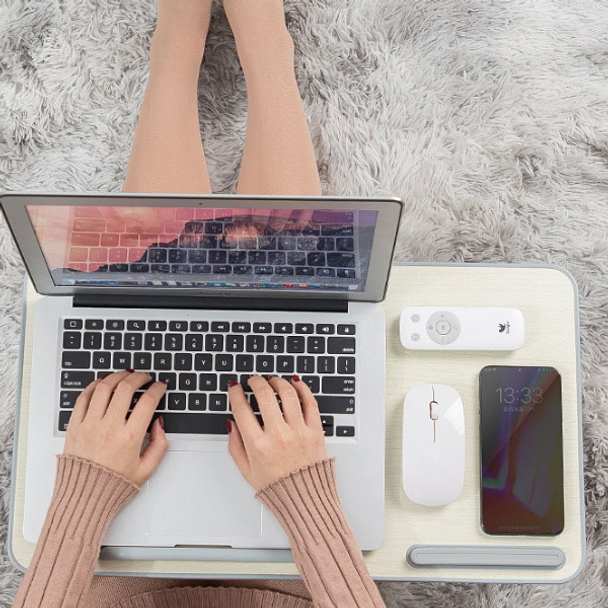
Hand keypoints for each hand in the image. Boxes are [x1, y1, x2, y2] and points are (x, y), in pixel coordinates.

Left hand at [63, 371, 168, 486]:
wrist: (84, 498)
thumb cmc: (113, 486)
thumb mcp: (146, 469)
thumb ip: (159, 445)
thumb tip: (159, 424)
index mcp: (129, 438)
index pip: (147, 401)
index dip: (157, 389)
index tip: (159, 386)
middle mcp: (109, 428)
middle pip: (126, 388)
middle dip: (139, 377)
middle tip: (144, 377)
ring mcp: (90, 425)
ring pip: (104, 388)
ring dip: (117, 376)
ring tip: (125, 375)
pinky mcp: (75, 426)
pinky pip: (84, 397)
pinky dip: (95, 386)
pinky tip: (103, 384)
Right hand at [227, 375, 328, 490]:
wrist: (306, 501)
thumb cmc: (278, 488)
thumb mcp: (247, 471)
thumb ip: (235, 446)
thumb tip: (232, 423)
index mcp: (258, 446)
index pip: (241, 409)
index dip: (235, 393)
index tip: (235, 387)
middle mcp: (279, 436)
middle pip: (265, 395)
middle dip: (256, 381)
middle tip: (254, 380)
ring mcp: (299, 432)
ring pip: (288, 394)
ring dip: (277, 381)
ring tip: (273, 381)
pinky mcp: (316, 431)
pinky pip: (310, 402)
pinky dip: (302, 388)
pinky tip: (295, 384)